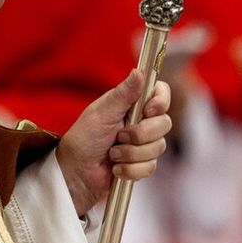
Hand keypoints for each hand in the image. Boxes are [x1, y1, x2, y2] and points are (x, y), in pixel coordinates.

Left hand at [57, 69, 170, 215]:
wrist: (76, 172)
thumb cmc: (84, 138)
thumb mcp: (102, 113)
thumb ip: (123, 93)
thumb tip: (138, 70)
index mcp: (132, 104)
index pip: (161, 94)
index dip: (160, 102)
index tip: (147, 111)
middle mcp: (142, 122)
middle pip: (165, 123)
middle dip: (140, 134)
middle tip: (119, 136)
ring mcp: (144, 144)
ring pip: (158, 147)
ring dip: (131, 154)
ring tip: (112, 154)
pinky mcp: (142, 164)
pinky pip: (150, 167)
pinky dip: (130, 169)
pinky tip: (115, 168)